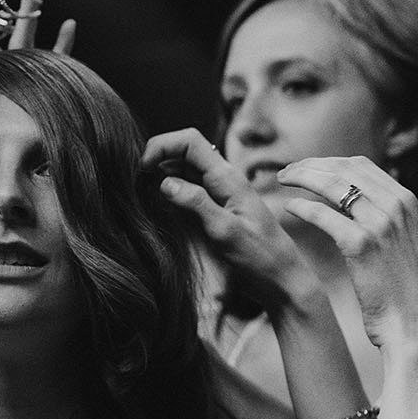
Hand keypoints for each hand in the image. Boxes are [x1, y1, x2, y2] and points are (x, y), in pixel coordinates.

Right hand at [141, 129, 317, 311]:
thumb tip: (164, 182)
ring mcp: (219, 190)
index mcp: (227, 177)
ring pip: (184, 167)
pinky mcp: (215, 205)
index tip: (142, 168)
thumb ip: (196, 204)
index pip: (190, 141)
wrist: (281, 278)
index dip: (162, 145)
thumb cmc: (259, 257)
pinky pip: (189, 186)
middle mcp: (223, 178)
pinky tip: (159, 203)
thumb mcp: (225, 232)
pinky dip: (170, 188)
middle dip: (158, 156)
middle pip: (184, 149)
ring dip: (162, 172)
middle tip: (137, 180)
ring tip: (142, 191)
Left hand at [278, 156, 417, 349]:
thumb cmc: (408, 292)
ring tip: (280, 181)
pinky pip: (323, 216)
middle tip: (287, 172)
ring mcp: (380, 223)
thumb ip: (388, 219)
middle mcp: (396, 205)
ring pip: (331, 185)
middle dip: (310, 165)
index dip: (328, 163)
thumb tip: (362, 205)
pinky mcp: (361, 244)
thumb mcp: (406, 243)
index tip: (308, 168)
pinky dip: (302, 208)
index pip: (361, 166)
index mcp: (407, 201)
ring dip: (301, 178)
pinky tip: (288, 208)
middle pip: (343, 169)